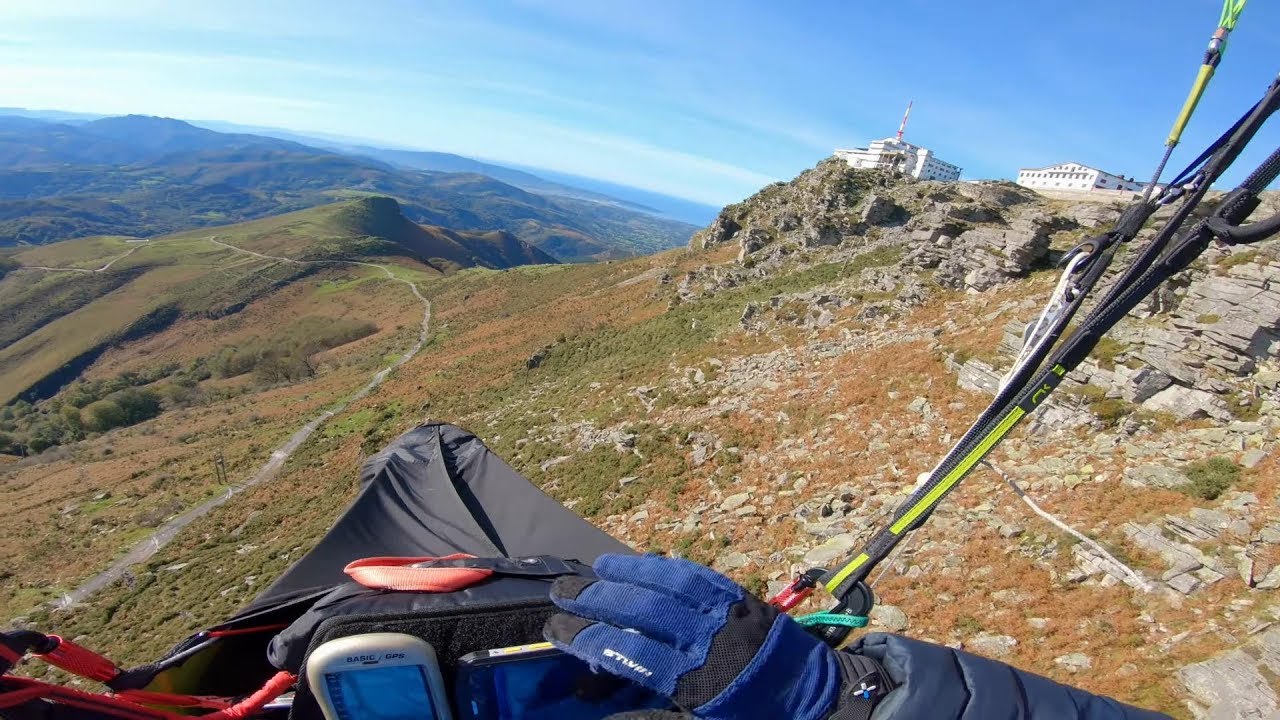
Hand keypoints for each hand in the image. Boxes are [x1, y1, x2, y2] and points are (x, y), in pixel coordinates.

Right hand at [543, 554, 884, 719]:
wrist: (824, 707)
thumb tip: (604, 712)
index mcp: (698, 680)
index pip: (628, 652)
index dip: (586, 638)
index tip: (556, 630)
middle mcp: (710, 640)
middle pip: (643, 609)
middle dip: (597, 598)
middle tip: (562, 593)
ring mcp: (729, 614)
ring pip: (670, 582)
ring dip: (629, 572)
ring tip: (596, 569)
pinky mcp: (745, 600)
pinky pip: (701, 576)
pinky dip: (668, 568)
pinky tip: (647, 566)